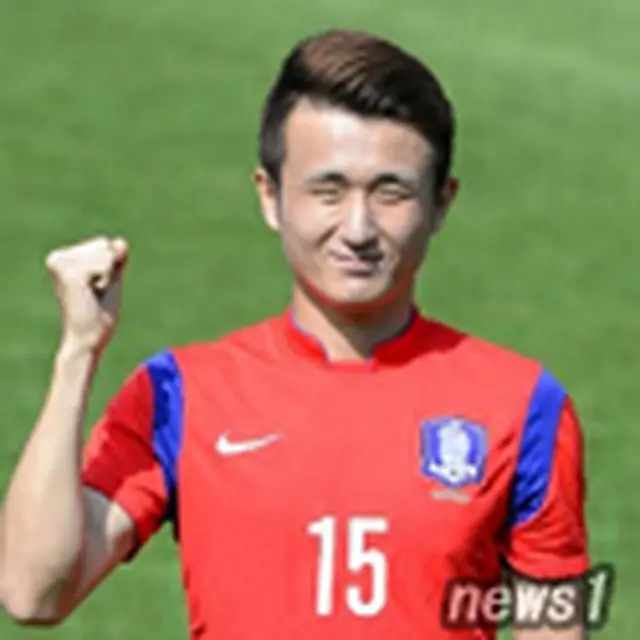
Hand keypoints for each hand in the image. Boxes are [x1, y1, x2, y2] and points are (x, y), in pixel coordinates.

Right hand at [45, 236, 128, 354]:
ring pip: (106, 252)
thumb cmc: (98, 314)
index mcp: (61, 258)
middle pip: (104, 244)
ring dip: (108, 276)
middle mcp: (56, 258)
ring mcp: (61, 264)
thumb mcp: (111, 280)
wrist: (87, 340)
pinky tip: (93, 293)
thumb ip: (117, 258)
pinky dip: (107, 280)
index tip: (95, 288)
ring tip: (93, 294)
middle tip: (95, 293)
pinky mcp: (70, 274)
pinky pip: (106, 263)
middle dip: (109, 269)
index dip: (110, 268)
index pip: (103, 244)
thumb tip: (120, 242)